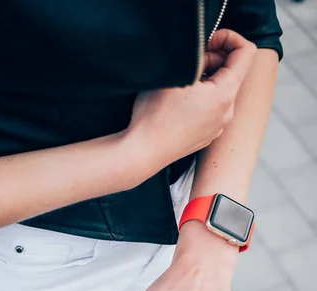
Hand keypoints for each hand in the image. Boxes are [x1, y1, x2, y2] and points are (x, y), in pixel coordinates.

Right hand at [126, 30, 256, 173]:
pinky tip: (178, 106)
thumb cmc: (155, 115)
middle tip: (187, 65)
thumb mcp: (175, 72)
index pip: (246, 52)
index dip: (228, 38)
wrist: (143, 153)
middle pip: (232, 73)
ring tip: (179, 86)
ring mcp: (217, 127)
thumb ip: (197, 55)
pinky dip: (200, 101)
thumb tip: (204, 52)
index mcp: (225, 93)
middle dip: (213, 61)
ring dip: (205, 82)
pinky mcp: (206, 136)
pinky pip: (210, 110)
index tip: (206, 42)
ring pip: (220, 92)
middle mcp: (227, 112)